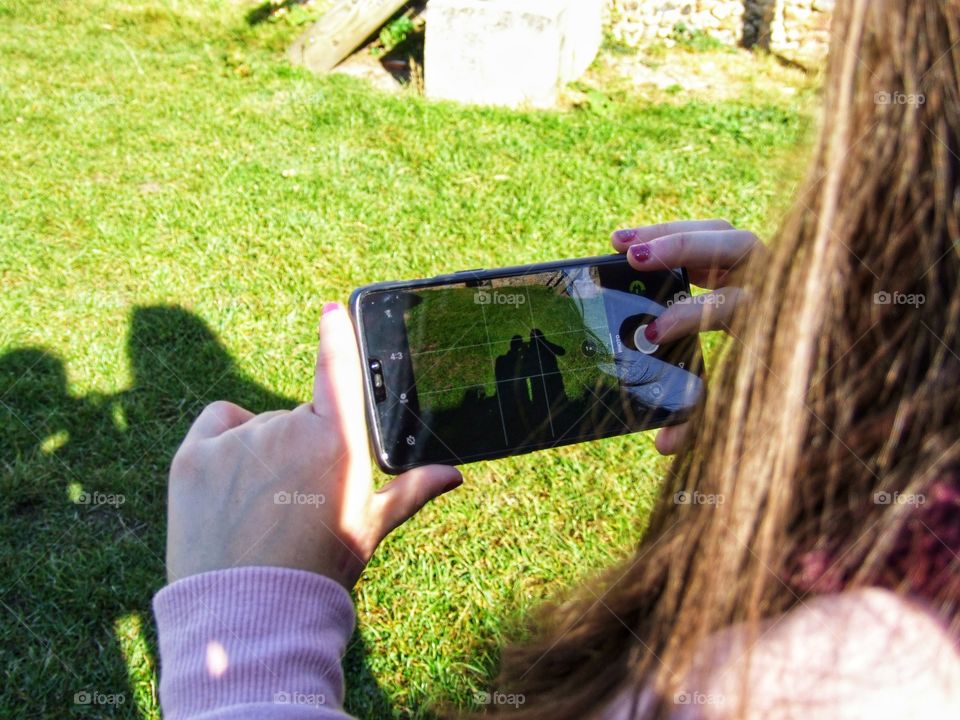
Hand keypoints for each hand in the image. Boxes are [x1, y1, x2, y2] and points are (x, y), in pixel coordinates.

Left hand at [164, 303, 462, 588]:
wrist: (249, 615)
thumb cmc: (320, 570)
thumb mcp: (369, 528)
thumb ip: (410, 492)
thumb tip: (455, 474)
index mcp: (338, 444)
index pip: (336, 370)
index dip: (336, 333)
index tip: (331, 308)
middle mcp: (288, 430)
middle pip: (295, 419)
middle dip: (297, 448)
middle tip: (294, 502)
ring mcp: (238, 440)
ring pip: (255, 427)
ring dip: (258, 453)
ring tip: (257, 511)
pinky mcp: (194, 454)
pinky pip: (217, 424)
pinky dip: (222, 442)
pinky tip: (227, 484)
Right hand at [612, 219, 761, 454]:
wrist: (820, 352)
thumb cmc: (773, 380)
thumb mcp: (742, 402)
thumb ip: (704, 421)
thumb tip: (663, 447)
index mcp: (773, 318)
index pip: (731, 305)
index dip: (689, 316)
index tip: (652, 333)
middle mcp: (772, 281)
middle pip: (730, 244)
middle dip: (679, 248)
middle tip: (631, 258)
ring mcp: (760, 264)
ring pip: (716, 231)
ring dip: (666, 233)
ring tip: (619, 244)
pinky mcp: (741, 257)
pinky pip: (706, 234)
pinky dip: (670, 232)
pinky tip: (630, 241)